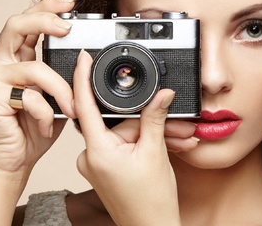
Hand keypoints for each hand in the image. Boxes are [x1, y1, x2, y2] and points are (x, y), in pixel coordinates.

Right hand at [0, 0, 77, 175]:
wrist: (10, 162)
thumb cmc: (30, 130)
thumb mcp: (55, 97)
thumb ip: (63, 76)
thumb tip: (87, 60)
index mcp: (15, 57)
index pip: (29, 21)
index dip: (47, 7)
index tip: (71, 4)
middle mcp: (0, 62)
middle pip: (17, 25)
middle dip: (45, 20)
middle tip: (68, 28)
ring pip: (34, 68)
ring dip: (61, 90)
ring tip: (72, 108)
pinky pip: (29, 96)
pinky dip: (45, 113)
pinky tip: (46, 125)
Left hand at [74, 50, 193, 225]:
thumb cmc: (151, 202)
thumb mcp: (155, 153)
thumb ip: (155, 118)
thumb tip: (161, 94)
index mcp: (97, 151)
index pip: (85, 105)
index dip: (84, 78)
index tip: (84, 58)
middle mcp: (91, 157)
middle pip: (118, 121)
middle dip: (147, 120)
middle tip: (175, 123)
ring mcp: (98, 164)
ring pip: (125, 134)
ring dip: (151, 135)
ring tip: (178, 140)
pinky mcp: (106, 170)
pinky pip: (124, 146)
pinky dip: (144, 145)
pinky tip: (166, 147)